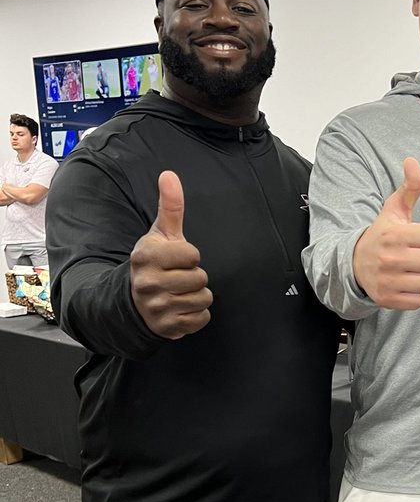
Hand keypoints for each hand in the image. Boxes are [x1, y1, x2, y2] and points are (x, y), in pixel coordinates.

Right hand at [130, 170, 212, 338]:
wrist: (133, 300)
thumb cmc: (154, 262)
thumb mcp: (160, 234)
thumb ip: (170, 206)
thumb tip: (169, 175)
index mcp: (147, 257)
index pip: (193, 255)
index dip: (190, 256)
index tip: (177, 259)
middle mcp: (148, 283)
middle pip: (200, 279)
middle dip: (194, 277)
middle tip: (177, 277)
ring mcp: (156, 307)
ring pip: (203, 299)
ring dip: (197, 296)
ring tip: (179, 292)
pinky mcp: (166, 327)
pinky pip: (201, 319)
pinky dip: (196, 314)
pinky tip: (180, 307)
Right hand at [352, 158, 419, 309]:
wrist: (353, 263)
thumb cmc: (382, 235)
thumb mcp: (393, 210)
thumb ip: (409, 187)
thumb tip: (412, 160)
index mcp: (395, 235)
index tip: (415, 238)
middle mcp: (390, 258)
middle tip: (412, 255)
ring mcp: (388, 280)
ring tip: (407, 269)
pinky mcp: (388, 299)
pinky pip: (419, 301)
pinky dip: (414, 295)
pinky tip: (402, 284)